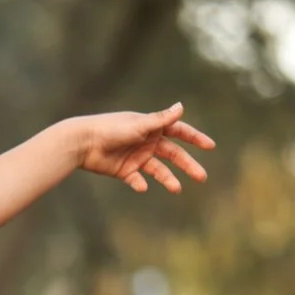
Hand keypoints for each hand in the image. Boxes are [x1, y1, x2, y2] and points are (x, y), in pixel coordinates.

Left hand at [70, 104, 214, 193]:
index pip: (179, 132)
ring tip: (177, 188)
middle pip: (173, 155)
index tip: (210, 146)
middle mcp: (147, 142)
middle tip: (202, 177)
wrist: (83, 142)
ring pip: (158, 170)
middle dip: (188, 164)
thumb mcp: (139, 125)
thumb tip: (181, 106)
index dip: (195, 138)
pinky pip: (136, 180)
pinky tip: (141, 187)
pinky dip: (140, 184)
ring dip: (168, 179)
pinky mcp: (124, 170)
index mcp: (152, 128)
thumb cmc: (111, 129)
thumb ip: (161, 119)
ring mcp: (136, 157)